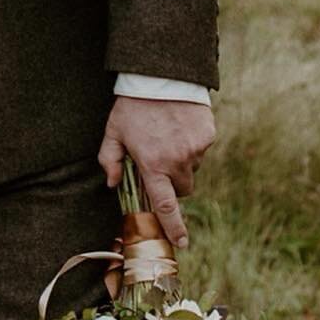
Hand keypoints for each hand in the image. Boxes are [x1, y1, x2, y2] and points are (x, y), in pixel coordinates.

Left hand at [98, 96, 215, 249]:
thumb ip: (111, 160)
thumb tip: (112, 183)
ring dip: (181, 163)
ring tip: (167, 138)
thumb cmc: (133, 106)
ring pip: (192, 169)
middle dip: (173, 184)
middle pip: (182, 189)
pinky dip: (191, 145)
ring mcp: (195, 149)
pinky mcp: (208, 136)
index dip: (173, 227)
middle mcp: (178, 161)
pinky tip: (178, 127)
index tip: (181, 243)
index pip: (165, 205)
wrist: (161, 77)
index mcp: (153, 165)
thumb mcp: (113, 132)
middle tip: (159, 165)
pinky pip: (201, 150)